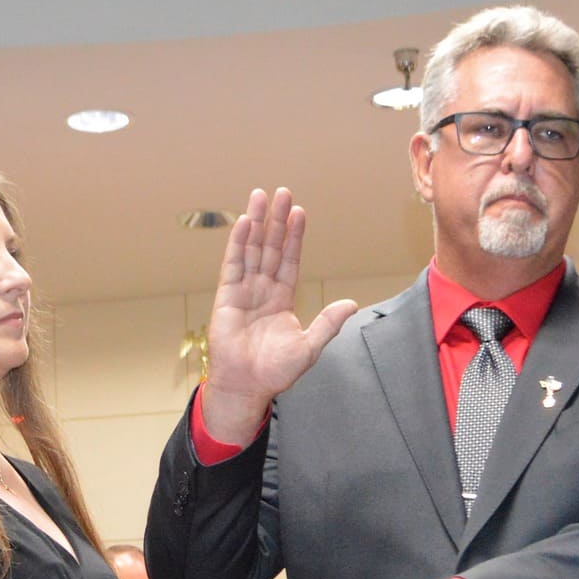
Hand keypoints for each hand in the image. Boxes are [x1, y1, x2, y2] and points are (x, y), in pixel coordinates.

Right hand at [200, 187, 358, 444]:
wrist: (247, 387)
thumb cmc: (276, 372)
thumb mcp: (309, 346)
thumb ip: (328, 323)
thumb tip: (352, 304)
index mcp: (282, 299)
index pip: (290, 259)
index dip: (295, 236)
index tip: (299, 211)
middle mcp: (263, 290)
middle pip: (271, 247)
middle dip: (277, 220)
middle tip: (282, 192)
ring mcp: (244, 292)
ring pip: (252, 250)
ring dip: (257, 223)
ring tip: (261, 196)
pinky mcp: (226, 297)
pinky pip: (233, 265)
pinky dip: (238, 244)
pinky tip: (244, 223)